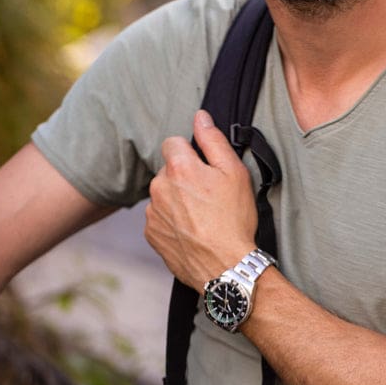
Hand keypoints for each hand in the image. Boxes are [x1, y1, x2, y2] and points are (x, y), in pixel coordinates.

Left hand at [144, 110, 257, 291]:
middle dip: (184, 176)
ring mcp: (152, 213)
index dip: (190, 151)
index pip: (172, 142)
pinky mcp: (151, 234)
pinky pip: (159, 217)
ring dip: (177, 198)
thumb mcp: (234, 173)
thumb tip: (200, 117)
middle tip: (209, 195)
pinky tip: (192, 230)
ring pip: (163, 193)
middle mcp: (159, 187)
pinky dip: (172, 220)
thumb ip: (213, 140)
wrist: (225, 267)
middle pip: (168, 169)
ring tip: (202, 216)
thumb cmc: (234, 219)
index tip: (204, 168)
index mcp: (179, 168)